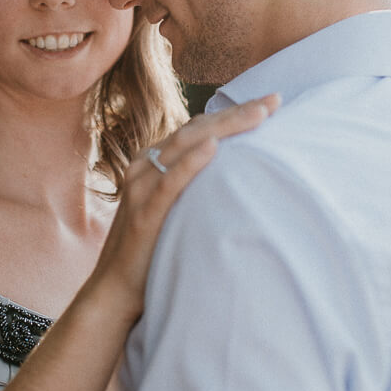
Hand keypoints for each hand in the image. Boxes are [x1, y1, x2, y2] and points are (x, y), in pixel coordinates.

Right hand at [87, 94, 279, 322]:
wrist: (115, 290)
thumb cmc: (151, 252)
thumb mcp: (174, 210)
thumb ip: (192, 189)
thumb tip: (231, 178)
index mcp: (154, 163)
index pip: (198, 128)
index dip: (233, 113)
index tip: (269, 104)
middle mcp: (145, 167)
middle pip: (197, 129)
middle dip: (237, 113)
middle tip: (275, 100)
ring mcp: (142, 187)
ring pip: (186, 145)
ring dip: (224, 127)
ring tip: (257, 114)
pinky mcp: (145, 212)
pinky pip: (169, 181)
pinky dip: (191, 162)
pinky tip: (214, 148)